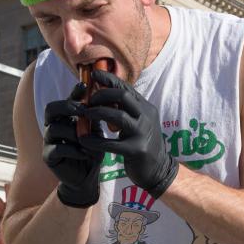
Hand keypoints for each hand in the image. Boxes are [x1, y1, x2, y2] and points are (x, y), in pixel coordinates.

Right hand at [43, 83, 102, 207]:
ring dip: (73, 133)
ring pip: (54, 128)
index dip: (73, 92)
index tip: (85, 86)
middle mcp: (54, 126)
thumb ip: (95, 117)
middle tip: (82, 110)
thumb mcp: (96, 132)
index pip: (65, 100)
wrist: (87, 176)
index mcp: (65, 118)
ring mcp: (49, 141)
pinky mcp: (48, 156)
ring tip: (88, 141)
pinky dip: (72, 150)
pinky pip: (56, 148)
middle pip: (51, 109)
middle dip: (66, 106)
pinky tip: (84, 153)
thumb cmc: (91, 151)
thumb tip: (102, 97)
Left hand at [80, 69, 177, 197]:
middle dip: (102, 95)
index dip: (109, 79)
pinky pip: (112, 144)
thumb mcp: (137, 122)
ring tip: (85, 115)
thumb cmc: (142, 143)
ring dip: (98, 113)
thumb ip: (125, 109)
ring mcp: (142, 133)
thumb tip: (104, 92)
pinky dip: (96, 141)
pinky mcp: (136, 151)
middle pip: (123, 97)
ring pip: (118, 117)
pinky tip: (84, 140)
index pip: (126, 88)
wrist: (159, 169)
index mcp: (145, 108)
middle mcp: (146, 117)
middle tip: (88, 101)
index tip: (94, 74)